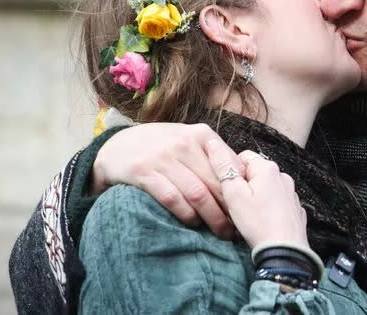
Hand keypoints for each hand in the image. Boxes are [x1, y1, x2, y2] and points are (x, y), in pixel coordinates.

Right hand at [92, 122, 243, 239]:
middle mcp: (184, 143)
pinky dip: (186, 214)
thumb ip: (213, 155)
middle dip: (230, 209)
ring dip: (212, 218)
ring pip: (197, 194)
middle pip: (216, 182)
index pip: (230, 166)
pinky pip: (172, 199)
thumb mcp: (188, 140)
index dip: (242, 191)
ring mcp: (163, 157)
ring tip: (221, 232)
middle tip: (238, 228)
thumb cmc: (162, 146)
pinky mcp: (143, 172)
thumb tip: (245, 178)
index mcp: (201, 135)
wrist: (117, 146)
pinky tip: (193, 224)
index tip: (249, 209)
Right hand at [207, 145, 308, 250]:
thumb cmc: (257, 222)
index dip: (230, 172)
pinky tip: (263, 222)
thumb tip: (213, 144)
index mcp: (267, 167)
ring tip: (249, 216)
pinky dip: (269, 208)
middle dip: (244, 185)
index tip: (227, 190)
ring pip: (266, 188)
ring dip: (257, 197)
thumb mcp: (234, 194)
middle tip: (236, 205)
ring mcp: (291, 192)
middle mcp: (283, 175)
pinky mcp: (295, 208)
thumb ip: (223, 168)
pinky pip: (277, 202)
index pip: (242, 157)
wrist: (285, 251)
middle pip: (255, 173)